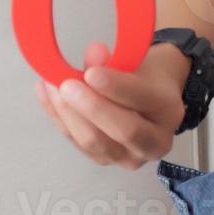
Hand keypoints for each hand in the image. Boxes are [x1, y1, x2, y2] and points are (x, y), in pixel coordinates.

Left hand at [34, 41, 186, 168]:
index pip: (141, 100)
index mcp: (168, 111)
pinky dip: (58, 118)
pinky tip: (45, 95)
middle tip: (66, 84)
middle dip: (90, 107)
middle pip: (122, 130)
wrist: (151, 97)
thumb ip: (116, 60)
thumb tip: (93, 54)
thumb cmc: (144, 76)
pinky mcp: (104, 161)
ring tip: (51, 85)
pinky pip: (76, 142)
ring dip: (68, 113)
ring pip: (94, 142)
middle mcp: (154, 142)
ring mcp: (128, 158)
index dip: (115, 87)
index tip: (91, 73)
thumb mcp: (137, 61)